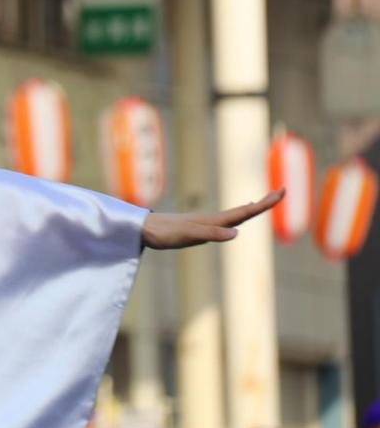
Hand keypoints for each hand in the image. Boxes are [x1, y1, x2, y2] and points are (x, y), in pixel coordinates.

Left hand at [141, 189, 284, 250]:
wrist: (146, 229)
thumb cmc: (166, 234)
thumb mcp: (189, 236)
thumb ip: (211, 234)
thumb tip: (237, 232)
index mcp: (215, 220)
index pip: (246, 211)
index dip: (264, 203)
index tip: (281, 191)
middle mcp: (214, 219)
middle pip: (244, 210)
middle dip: (264, 202)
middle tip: (282, 191)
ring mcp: (207, 222)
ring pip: (236, 214)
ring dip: (253, 208)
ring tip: (266, 202)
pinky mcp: (200, 227)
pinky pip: (226, 220)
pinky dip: (238, 217)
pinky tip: (237, 219)